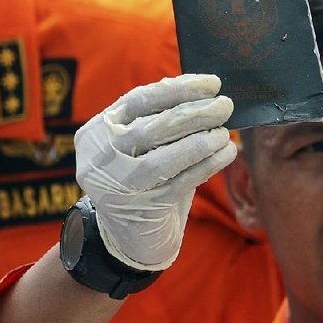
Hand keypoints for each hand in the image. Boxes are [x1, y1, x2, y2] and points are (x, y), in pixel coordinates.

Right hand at [74, 74, 235, 270]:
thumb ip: (162, 119)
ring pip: (164, 157)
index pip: (138, 100)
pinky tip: (226, 153)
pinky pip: (181, 182)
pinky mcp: (141, 209)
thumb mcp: (142, 148)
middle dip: (195, 113)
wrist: (130, 238)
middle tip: (225, 105)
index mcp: (96, 132)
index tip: (212, 84)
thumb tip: (204, 91)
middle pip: (153, 127)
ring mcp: (118, 186)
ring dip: (201, 141)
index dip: (178, 89)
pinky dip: (207, 165)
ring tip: (225, 132)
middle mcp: (100, 158)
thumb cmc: (144, 182)